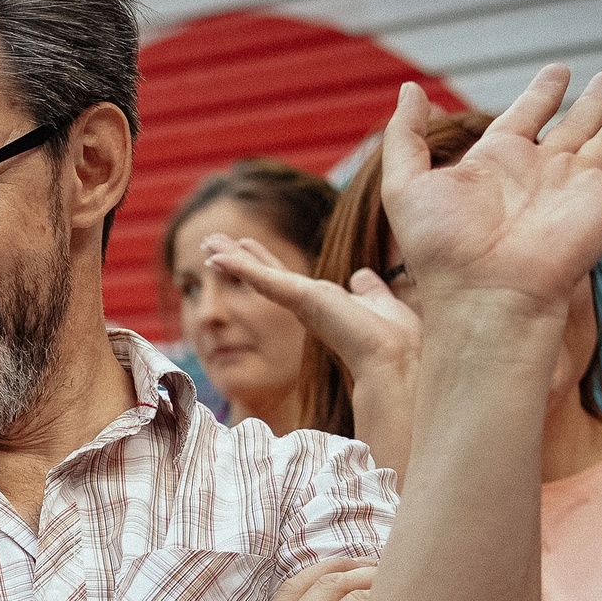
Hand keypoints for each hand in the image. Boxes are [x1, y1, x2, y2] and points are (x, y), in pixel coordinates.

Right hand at [204, 235, 418, 390]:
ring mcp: (300, 303)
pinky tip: (218, 257)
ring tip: (207, 243)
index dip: (261, 260)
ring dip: (231, 259)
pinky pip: (264, 280)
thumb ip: (369, 289)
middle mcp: (304, 304)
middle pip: (261, 275)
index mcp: (319, 303)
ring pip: (257, 276)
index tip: (243, 244)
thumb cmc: (392, 337)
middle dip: (236, 258)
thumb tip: (363, 275)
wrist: (394, 358)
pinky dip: (241, 267)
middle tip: (209, 243)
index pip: (282, 277)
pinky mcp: (300, 300)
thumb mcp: (379, 301)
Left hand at [381, 66, 601, 315]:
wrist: (484, 297)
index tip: (558, 72)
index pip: (527, 115)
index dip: (544, 92)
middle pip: (577, 123)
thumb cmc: (440, 251)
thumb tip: (410, 89)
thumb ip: (405, 135)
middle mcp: (541, 172)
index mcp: (498, 162)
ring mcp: (577, 187)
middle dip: (595, 98)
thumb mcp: (405, 185)